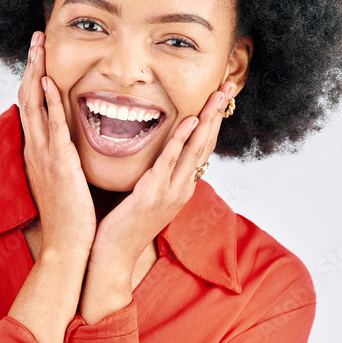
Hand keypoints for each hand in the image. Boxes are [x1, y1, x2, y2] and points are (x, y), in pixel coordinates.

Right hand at [17, 30, 95, 260]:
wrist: (66, 244)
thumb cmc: (70, 215)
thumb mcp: (63, 179)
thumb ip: (64, 156)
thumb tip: (69, 142)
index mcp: (37, 151)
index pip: (31, 105)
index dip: (33, 77)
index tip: (39, 54)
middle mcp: (35, 148)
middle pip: (27, 97)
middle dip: (31, 65)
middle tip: (36, 37)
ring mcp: (43, 154)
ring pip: (34, 105)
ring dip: (36, 73)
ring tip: (39, 46)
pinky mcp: (58, 163)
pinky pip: (51, 128)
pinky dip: (48, 104)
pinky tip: (48, 82)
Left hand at [79, 80, 237, 321]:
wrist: (111, 257)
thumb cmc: (121, 225)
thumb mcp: (143, 196)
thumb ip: (153, 175)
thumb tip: (154, 155)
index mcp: (180, 187)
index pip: (201, 147)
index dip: (212, 120)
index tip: (220, 95)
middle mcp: (181, 188)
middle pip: (206, 143)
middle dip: (218, 112)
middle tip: (230, 85)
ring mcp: (170, 192)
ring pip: (195, 149)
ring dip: (208, 118)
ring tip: (219, 94)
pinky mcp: (152, 195)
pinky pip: (169, 162)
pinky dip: (181, 140)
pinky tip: (189, 121)